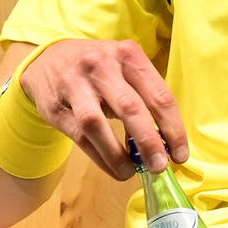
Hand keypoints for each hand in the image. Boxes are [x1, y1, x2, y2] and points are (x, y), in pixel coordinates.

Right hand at [20, 40, 186, 179]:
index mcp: (128, 54)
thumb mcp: (124, 68)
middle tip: (159, 167)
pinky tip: (113, 167)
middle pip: (130, 108)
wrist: (47, 59)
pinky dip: (100, 157)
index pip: (159, 95)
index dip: (173, 128)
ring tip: (131, 172)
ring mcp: (74, 84)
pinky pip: (80, 137)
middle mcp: (101, 65)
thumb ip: (145, 97)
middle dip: (149, 143)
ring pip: (97, 124)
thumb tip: (166, 143)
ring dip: (118, 155)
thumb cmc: (98, 69)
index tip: (180, 155)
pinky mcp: (55, 106)